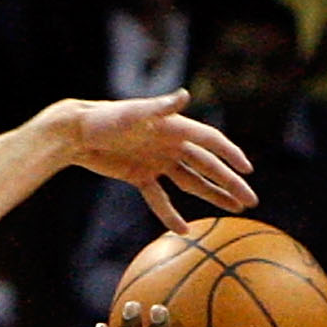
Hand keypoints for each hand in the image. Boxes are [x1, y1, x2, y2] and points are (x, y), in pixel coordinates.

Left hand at [59, 90, 255, 233]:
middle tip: (250, 201)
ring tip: (233, 210)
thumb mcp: (133, 113)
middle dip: (229, 183)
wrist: (76, 133)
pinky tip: (184, 230)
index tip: (248, 170)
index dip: (230, 155)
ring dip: (211, 196)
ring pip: (191, 182)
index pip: (210, 142)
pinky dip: (170, 214)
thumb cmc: (105, 118)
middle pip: (207, 166)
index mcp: (174, 127)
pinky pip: (160, 198)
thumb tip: (184, 96)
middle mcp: (170, 144)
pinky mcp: (141, 176)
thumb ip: (160, 107)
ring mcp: (157, 161)